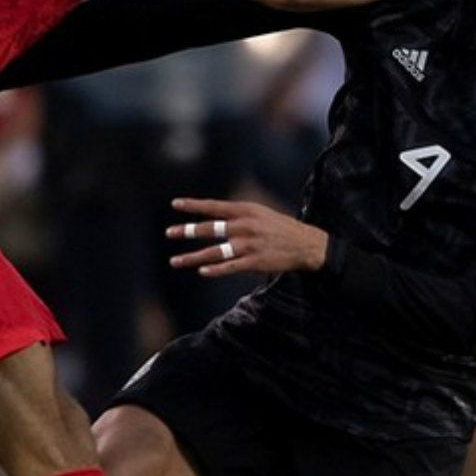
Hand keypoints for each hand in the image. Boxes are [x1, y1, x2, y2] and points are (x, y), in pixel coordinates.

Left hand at [166, 197, 329, 277]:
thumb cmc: (280, 227)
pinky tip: (202, 272)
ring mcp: (249, 245)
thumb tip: (215, 215)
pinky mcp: (255, 262)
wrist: (306, 244)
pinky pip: (230, 267)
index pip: (214, 207)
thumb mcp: (260, 212)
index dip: (194, 206)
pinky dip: (215, 270)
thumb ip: (238, 214)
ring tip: (175, 261)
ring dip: (193, 257)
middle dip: (187, 231)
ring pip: (215, 252)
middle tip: (169, 233)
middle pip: (210, 228)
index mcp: (246, 211)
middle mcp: (245, 226)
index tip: (175, 204)